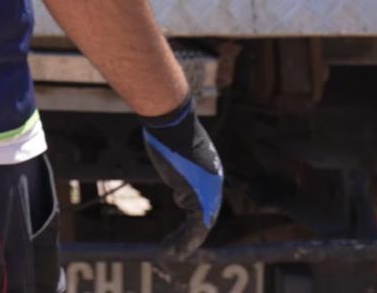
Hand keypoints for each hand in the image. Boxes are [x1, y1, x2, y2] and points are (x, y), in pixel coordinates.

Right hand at [141, 96, 224, 257]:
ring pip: (201, 225)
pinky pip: (195, 227)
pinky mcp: (198, 198)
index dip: (196, 217)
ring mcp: (208, 191)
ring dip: (186, 242)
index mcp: (210, 171)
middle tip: (182, 247)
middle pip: (206, 215)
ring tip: (174, 253)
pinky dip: (185, 241)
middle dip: (194, 234)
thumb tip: (163, 154)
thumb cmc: (167, 128)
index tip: (185, 227)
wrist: (171, 123)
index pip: (205, 200)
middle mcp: (213, 183)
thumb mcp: (171, 144)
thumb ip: (173, 157)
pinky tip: (175, 250)